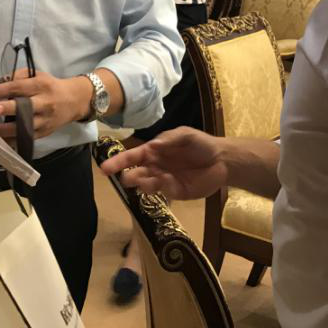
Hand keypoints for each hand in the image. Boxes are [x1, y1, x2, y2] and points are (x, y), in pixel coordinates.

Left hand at [0, 70, 92, 140]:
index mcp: (41, 86)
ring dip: (6, 129)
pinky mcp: (44, 133)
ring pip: (25, 127)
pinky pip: (26, 138)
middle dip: (9, 108)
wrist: (73, 101)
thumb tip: (0, 83)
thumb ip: (18, 76)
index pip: (17, 87)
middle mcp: (44, 104)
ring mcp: (44, 121)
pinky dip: (12, 141)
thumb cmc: (50, 86)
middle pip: (26, 107)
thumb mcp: (37, 75)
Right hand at [98, 127, 228, 199]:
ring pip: (146, 184)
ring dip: (141, 183)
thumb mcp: (185, 135)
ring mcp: (164, 180)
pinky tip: (162, 182)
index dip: (118, 161)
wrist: (222, 160)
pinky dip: (159, 187)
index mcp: (154, 151)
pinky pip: (163, 191)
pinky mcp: (175, 192)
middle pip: (136, 172)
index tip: (104, 168)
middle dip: (128, 176)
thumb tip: (151, 146)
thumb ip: (168, 140)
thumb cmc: (201, 144)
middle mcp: (155, 166)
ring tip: (139, 181)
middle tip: (126, 178)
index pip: (133, 156)